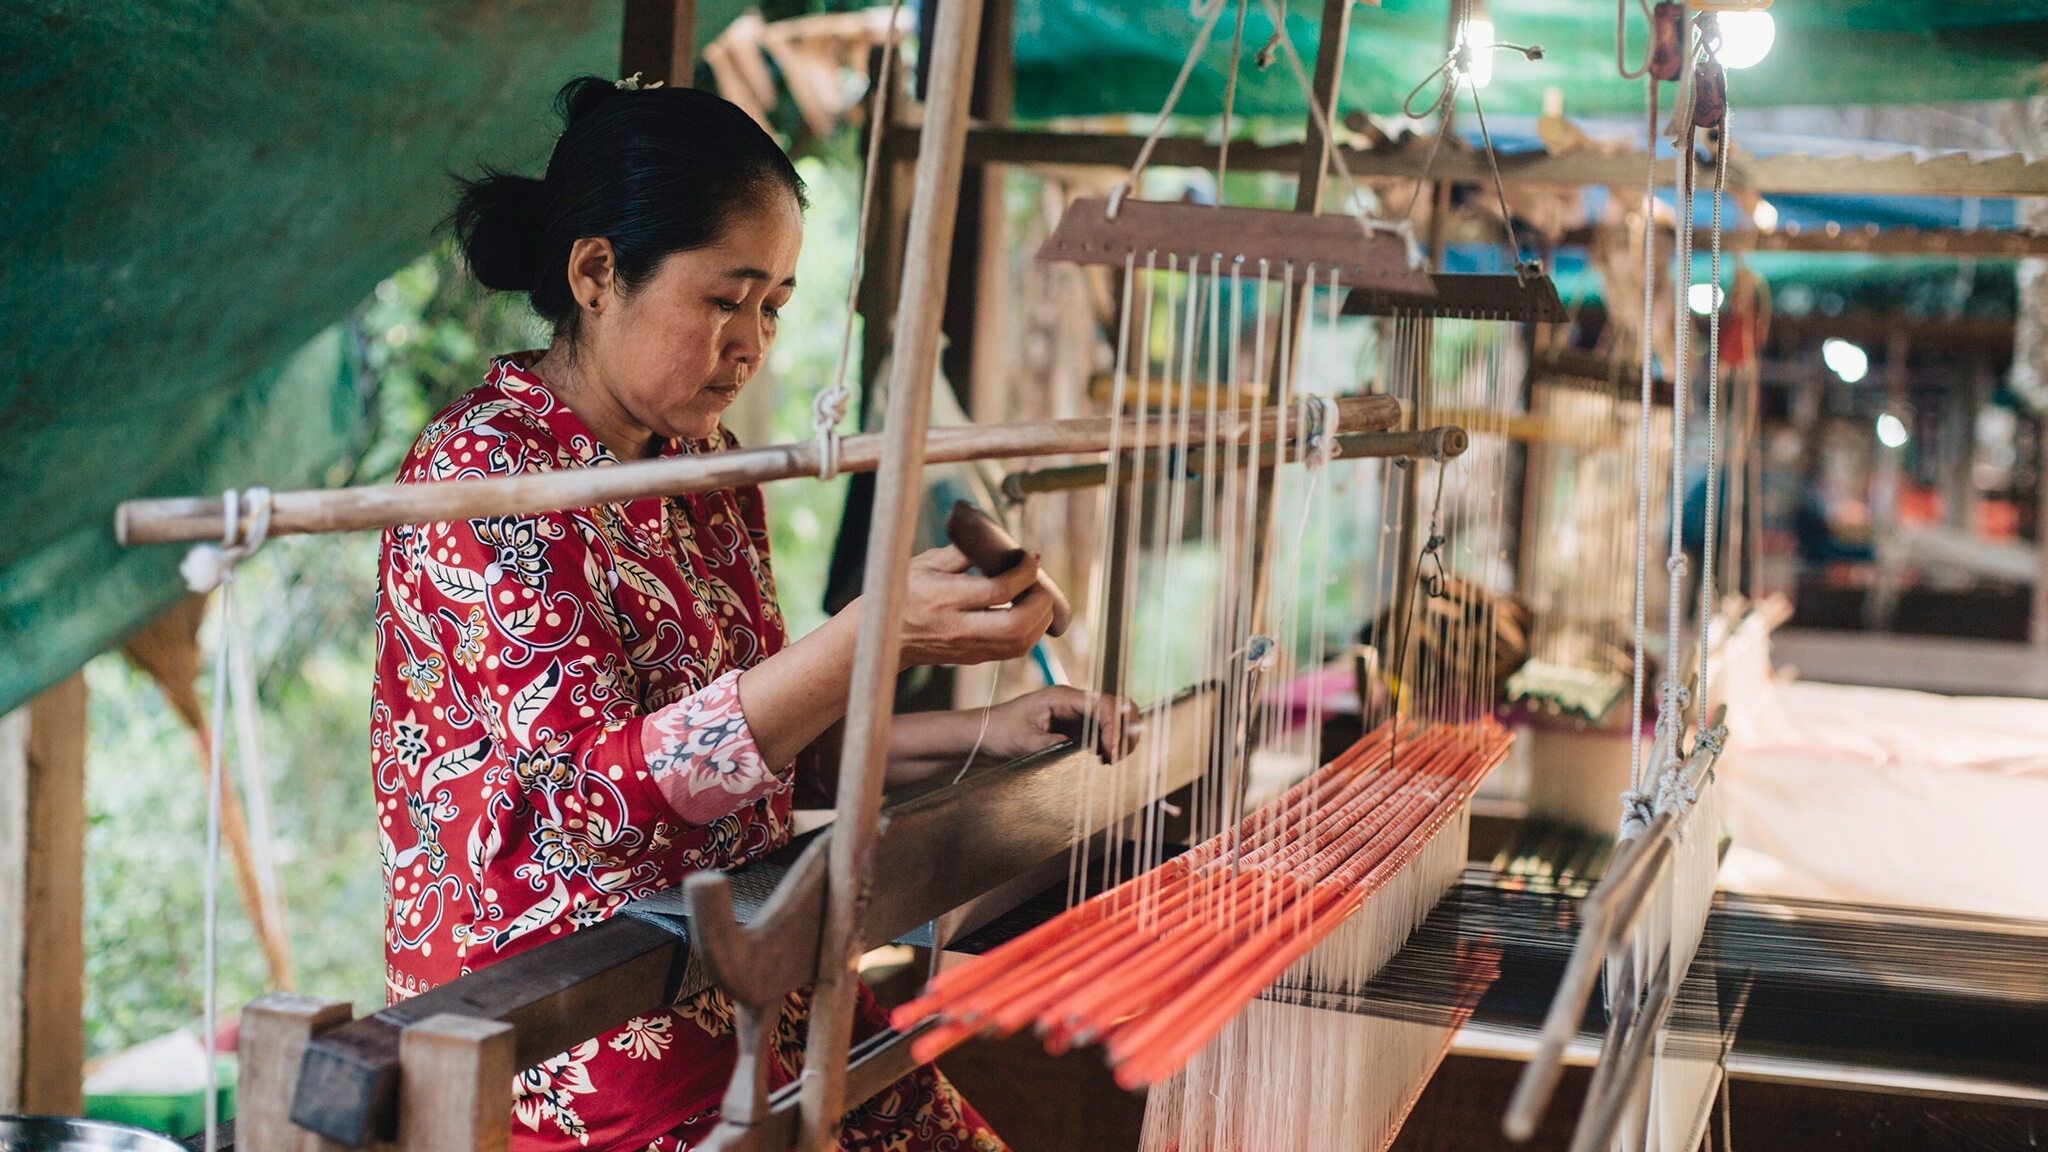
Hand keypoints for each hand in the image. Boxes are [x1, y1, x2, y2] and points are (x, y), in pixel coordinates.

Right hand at [895, 545, 1055, 666]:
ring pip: (1020, 643)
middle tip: (1038, 582)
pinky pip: (1014, 650)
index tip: (1031, 557)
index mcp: (945, 598)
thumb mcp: (928, 563)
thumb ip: (964, 551)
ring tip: (1036, 595)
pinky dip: (1030, 630)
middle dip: (1040, 601)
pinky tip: (1027, 611)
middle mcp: (958, 628)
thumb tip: (999, 539)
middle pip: (1017, 625)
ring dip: (1040, 618)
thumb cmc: (904, 592)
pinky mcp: (974, 658)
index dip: (1025, 572)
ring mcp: (968, 648)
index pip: (998, 590)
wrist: (885, 635)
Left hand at [976, 687, 1142, 764]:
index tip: (1111, 753)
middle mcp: (1074, 702)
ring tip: (1112, 760)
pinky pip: (1102, 732)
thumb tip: (1089, 750)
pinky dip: (1110, 744)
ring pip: (1113, 720)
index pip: (1104, 705)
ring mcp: (1076, 715)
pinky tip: (1103, 760)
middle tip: (1119, 757)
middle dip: (1126, 730)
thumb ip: (1058, 744)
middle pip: (1117, 707)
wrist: (981, 736)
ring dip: (1120, 738)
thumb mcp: (1026, 742)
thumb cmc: (999, 733)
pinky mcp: (1074, 729)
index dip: (1114, 728)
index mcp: (1063, 697)